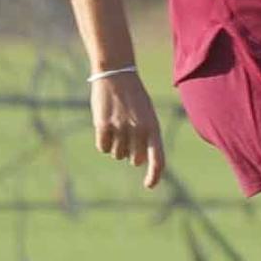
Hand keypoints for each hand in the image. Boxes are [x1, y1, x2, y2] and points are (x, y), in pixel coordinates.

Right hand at [91, 72, 165, 190]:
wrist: (116, 75)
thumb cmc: (133, 97)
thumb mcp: (147, 115)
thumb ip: (146, 137)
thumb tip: (138, 161)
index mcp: (153, 128)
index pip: (158, 159)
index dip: (154, 175)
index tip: (149, 185)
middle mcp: (139, 131)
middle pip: (133, 159)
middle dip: (130, 152)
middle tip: (127, 133)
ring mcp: (121, 129)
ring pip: (117, 154)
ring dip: (115, 145)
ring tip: (117, 123)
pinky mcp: (104, 127)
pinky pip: (102, 148)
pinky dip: (103, 141)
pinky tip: (105, 124)